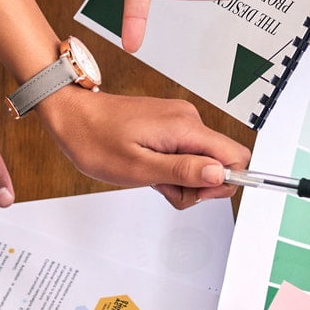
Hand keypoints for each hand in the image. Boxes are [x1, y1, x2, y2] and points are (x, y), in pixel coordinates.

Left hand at [38, 88, 247, 209]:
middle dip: (197, 185)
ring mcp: (179, 121)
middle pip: (219, 163)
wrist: (74, 117)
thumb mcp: (139, 168)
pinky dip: (171, 168)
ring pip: (201, 162)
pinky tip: (149, 167)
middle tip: (163, 186)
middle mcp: (188, 119)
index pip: (235, 156)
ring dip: (180, 179)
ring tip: (149, 176)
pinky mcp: (170, 125)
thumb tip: (219, 174)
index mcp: (185, 128)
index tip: (196, 191)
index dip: (223, 182)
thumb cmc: (97, 140)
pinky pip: (186, 153)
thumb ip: (183, 171)